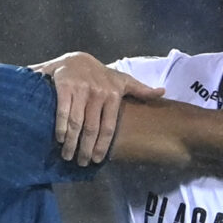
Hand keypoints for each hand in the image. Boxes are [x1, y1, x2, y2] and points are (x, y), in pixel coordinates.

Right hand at [35, 52, 163, 164]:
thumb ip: (141, 89)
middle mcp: (98, 93)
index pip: (108, 127)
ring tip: (69, 156)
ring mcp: (81, 90)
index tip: (97, 160)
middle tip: (82, 163)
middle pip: (92, 128)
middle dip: (86, 149)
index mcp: (113, 95)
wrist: (76, 58)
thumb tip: (162, 92)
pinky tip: (60, 139)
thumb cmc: (101, 75)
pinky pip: (63, 111)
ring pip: (77, 123)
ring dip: (72, 142)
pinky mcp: (65, 86)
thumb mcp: (122, 80)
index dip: (102, 146)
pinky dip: (61, 127)